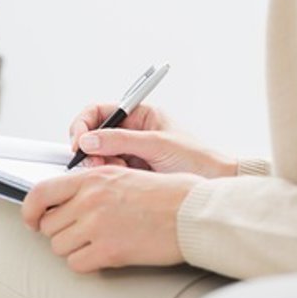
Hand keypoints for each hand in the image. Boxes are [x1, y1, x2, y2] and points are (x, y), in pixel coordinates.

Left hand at [21, 166, 199, 272]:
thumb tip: (61, 203)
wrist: (193, 213)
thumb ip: (88, 186)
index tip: (31, 220)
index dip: (29, 211)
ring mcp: (97, 226)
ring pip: (58, 246)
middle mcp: (89, 200)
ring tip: (96, 243)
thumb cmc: (164, 194)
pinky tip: (103, 255)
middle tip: (80, 234)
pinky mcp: (109, 251)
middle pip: (47, 225)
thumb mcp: (121, 175)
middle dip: (59, 232)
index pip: (39, 192)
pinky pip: (76, 264)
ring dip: (72, 249)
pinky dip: (85, 263)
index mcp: (90, 178)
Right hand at [69, 102, 236, 178]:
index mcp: (140, 115)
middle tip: (94, 163)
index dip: (83, 125)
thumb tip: (88, 140)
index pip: (98, 112)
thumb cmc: (199, 160)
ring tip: (116, 173)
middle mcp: (131, 132)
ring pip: (98, 155)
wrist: (218, 185)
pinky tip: (121, 181)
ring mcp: (130, 152)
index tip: (79, 142)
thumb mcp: (157, 145)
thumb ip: (121, 140)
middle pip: (93, 135)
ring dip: (99, 165)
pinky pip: (108, 171)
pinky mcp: (131, 172)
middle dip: (90, 149)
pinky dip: (108, 177)